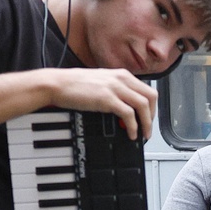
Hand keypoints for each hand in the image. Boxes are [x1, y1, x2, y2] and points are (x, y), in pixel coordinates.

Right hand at [42, 68, 157, 138]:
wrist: (58, 84)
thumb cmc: (74, 84)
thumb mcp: (102, 82)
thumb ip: (116, 91)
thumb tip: (125, 108)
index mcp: (121, 75)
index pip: (147, 90)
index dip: (152, 107)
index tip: (148, 118)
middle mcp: (121, 79)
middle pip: (151, 97)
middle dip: (152, 115)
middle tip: (148, 128)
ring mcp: (115, 88)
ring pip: (143, 106)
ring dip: (146, 123)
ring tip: (142, 135)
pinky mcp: (107, 99)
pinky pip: (128, 114)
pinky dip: (133, 127)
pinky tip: (130, 134)